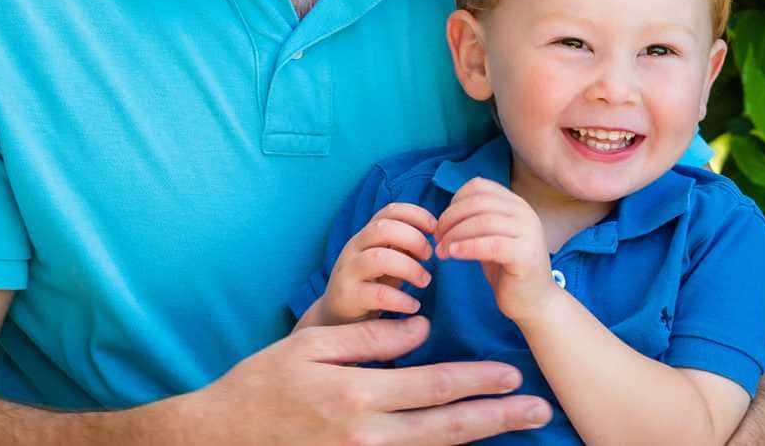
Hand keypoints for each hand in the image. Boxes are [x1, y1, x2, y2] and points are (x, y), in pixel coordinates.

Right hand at [186, 316, 551, 444]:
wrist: (226, 436)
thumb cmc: (265, 381)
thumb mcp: (311, 346)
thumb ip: (369, 338)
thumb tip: (420, 329)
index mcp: (359, 396)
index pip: (433, 386)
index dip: (477, 380)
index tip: (512, 373)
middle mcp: (370, 435)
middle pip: (447, 426)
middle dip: (497, 416)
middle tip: (538, 409)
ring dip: (479, 435)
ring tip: (515, 422)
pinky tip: (466, 439)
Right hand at [312, 203, 437, 325]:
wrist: (338, 319)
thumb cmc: (371, 286)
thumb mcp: (389, 263)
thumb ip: (404, 249)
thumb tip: (432, 239)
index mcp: (367, 234)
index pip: (389, 211)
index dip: (414, 214)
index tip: (433, 228)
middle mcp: (355, 247)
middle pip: (382, 228)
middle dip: (413, 238)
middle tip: (429, 256)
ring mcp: (349, 271)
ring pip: (379, 258)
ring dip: (409, 268)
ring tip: (424, 280)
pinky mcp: (349, 297)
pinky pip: (377, 294)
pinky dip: (401, 299)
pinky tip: (413, 306)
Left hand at [434, 177, 554, 323]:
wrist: (535, 303)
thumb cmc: (507, 269)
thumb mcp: (491, 236)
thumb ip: (476, 218)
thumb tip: (446, 211)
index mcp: (516, 203)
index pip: (479, 186)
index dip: (455, 200)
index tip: (443, 221)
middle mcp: (525, 213)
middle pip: (478, 202)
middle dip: (450, 218)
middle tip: (437, 237)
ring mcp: (528, 233)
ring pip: (482, 222)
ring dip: (454, 235)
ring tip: (441, 251)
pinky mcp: (526, 256)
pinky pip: (490, 245)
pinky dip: (466, 247)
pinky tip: (453, 254)